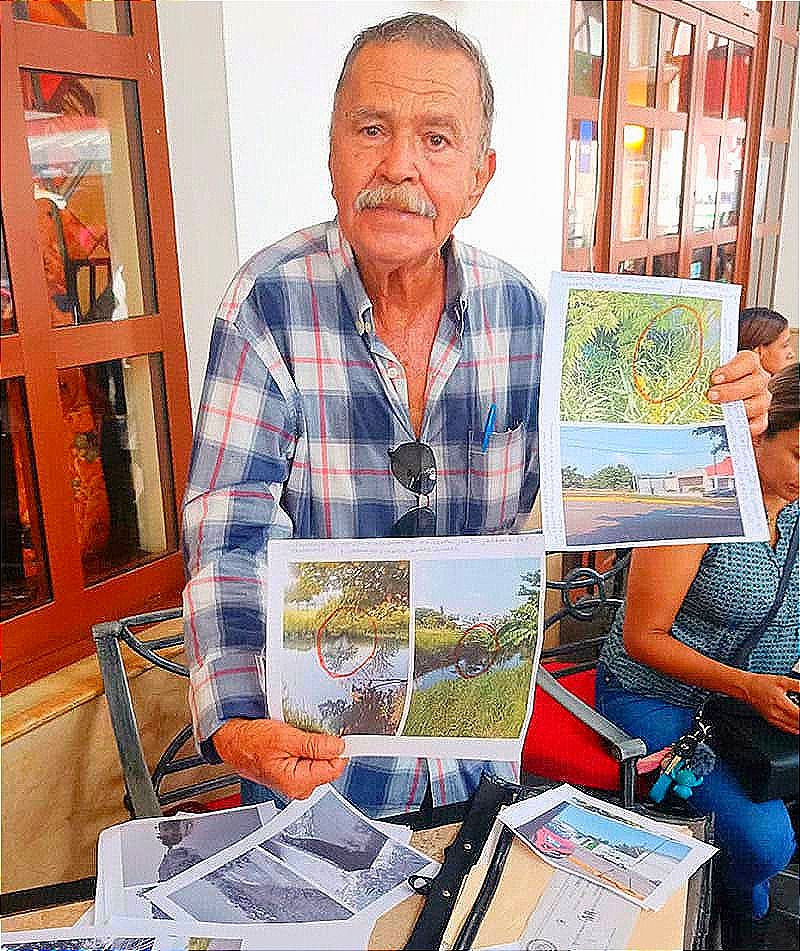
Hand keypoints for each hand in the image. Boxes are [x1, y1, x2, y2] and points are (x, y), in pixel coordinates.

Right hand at [213, 718, 347, 798]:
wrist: (233, 741)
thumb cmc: (251, 742)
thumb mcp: (286, 738)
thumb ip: (315, 745)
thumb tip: (338, 747)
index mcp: (298, 783)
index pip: (335, 768)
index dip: (338, 749)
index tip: (341, 736)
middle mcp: (298, 788)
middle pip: (328, 765)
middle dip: (323, 748)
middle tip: (306, 734)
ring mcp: (296, 782)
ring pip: (320, 762)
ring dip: (313, 747)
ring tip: (296, 738)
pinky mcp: (294, 775)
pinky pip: (310, 761)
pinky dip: (306, 749)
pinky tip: (294, 743)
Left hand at [707, 350, 770, 436]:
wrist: (722, 392)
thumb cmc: (713, 378)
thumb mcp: (708, 369)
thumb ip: (702, 369)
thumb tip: (683, 371)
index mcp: (748, 362)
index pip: (747, 361)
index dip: (732, 370)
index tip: (714, 378)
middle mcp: (758, 379)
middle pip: (755, 383)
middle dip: (732, 391)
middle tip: (711, 396)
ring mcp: (761, 399)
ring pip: (759, 404)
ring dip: (740, 409)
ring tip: (720, 412)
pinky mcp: (760, 417)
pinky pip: (760, 423)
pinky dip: (749, 427)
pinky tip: (734, 427)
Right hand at [742, 673, 799, 733]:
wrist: (745, 687)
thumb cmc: (760, 683)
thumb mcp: (782, 680)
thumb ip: (798, 686)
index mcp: (781, 703)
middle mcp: (777, 714)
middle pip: (798, 724)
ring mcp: (774, 719)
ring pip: (794, 729)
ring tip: (799, 716)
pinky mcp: (771, 721)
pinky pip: (787, 729)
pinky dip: (795, 729)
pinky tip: (798, 724)